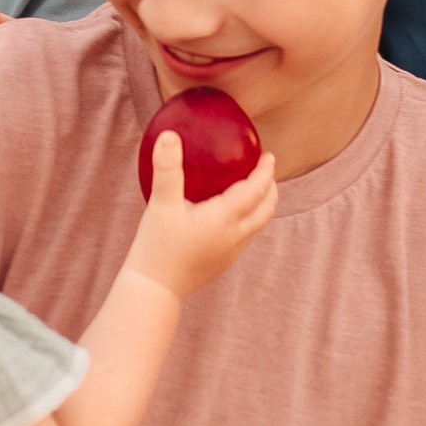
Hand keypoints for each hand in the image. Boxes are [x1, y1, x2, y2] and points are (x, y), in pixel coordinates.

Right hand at [123, 128, 278, 299]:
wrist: (155, 290)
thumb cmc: (157, 246)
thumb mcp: (161, 204)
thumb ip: (167, 169)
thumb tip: (169, 135)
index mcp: (226, 218)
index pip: (256, 190)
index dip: (265, 172)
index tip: (269, 156)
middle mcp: (235, 236)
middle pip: (266, 210)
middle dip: (271, 189)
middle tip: (266, 172)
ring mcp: (231, 253)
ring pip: (257, 226)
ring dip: (262, 206)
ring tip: (254, 192)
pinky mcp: (221, 264)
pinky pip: (244, 238)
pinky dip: (248, 221)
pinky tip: (229, 217)